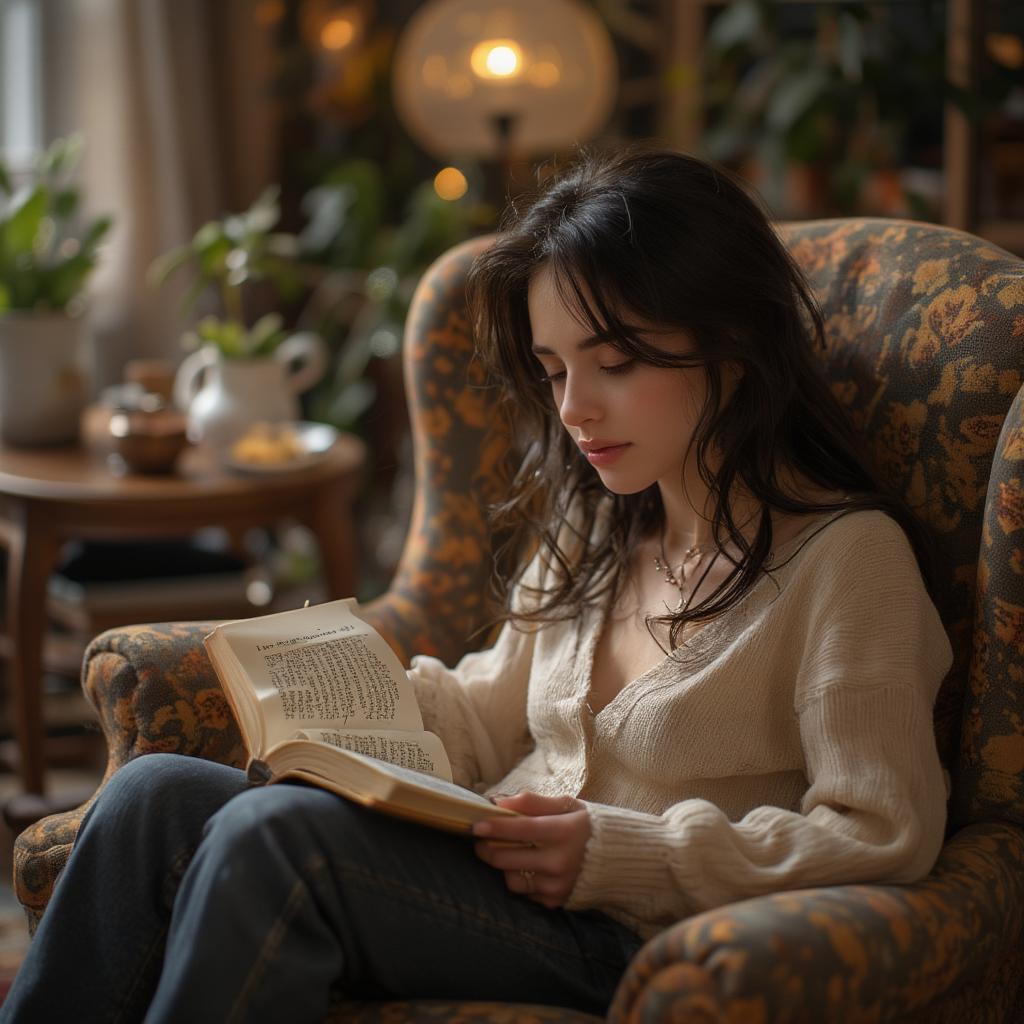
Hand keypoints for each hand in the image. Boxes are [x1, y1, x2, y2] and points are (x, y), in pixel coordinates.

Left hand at [472, 791, 590, 908]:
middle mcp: (560, 862)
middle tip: (479, 839)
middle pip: (508, 857)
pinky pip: (525, 893)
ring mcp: (557, 885)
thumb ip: (532, 802)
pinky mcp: (556, 902)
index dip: (495, 826)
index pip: (521, 829)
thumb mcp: (567, 805)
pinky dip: (519, 878)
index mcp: (564, 832)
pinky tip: (525, 866)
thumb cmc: (587, 826)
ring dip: (501, 865)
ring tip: (503, 851)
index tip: (475, 825)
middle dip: (486, 847)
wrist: (619, 859)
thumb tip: (498, 802)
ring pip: (511, 879)